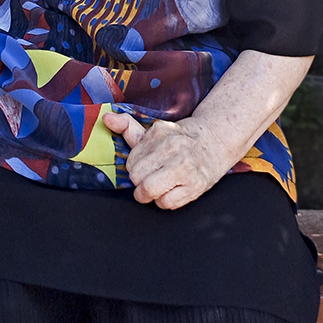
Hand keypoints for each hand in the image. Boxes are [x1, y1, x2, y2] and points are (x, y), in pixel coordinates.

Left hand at [102, 110, 233, 209]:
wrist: (216, 139)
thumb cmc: (181, 138)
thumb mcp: (155, 130)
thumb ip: (128, 126)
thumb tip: (106, 119)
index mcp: (160, 134)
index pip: (131, 162)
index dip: (134, 166)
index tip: (144, 164)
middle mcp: (173, 150)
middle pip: (137, 177)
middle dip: (140, 180)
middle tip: (150, 175)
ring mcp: (185, 169)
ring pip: (149, 191)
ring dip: (149, 193)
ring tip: (157, 185)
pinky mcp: (196, 186)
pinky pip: (166, 203)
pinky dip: (165, 201)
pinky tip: (171, 189)